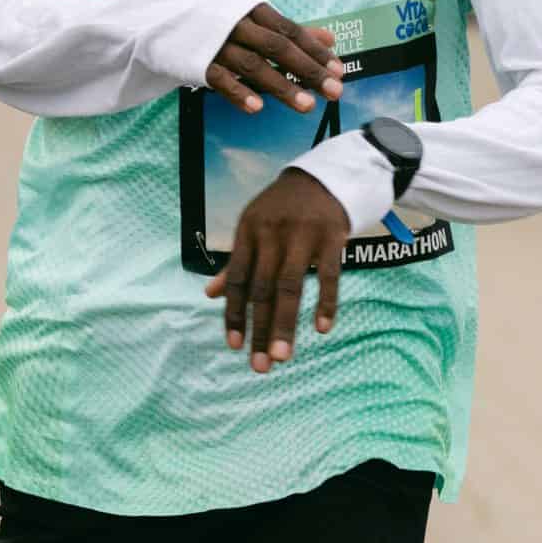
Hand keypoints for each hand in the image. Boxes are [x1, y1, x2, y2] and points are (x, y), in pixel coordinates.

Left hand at [204, 169, 348, 374]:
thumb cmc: (281, 209)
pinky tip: (321, 328)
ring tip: (281, 357)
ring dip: (285, 324)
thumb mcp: (253, 227)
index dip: (234, 313)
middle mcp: (272, 234)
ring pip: (291, 287)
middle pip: (263, 289)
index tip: (234, 345)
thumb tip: (209, 294)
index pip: (238, 279)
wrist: (323, 176)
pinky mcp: (332, 237)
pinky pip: (329, 275)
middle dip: (260, 329)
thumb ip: (235, 263)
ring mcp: (303, 235)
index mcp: (248, 232)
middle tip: (259, 366)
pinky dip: (326, 302)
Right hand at [205, 6, 342, 117]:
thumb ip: (291, 30)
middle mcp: (236, 22)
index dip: (315, 51)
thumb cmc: (218, 22)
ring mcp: (215, 42)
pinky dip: (239, 92)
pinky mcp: (195, 61)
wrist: (162, 20)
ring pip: (252, 64)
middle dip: (307, 69)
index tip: (338, 71)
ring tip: (307, 106)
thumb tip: (331, 39)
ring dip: (281, 85)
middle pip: (277, 47)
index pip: (291, 30)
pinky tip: (257, 108)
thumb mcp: (253, 18)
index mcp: (252, 9)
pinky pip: (220, 78)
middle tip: (334, 91)